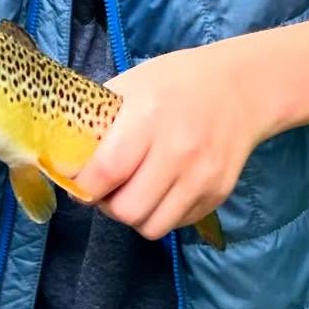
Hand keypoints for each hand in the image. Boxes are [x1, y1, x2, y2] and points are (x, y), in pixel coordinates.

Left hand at [69, 45, 266, 240]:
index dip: (83, 186)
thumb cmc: (176, 81)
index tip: (75, 181)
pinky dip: (161, 214)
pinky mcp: (218, 194)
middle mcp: (178, 152)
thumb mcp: (131, 84)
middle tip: (104, 190)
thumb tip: (69, 154)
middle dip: (106, 205)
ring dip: (134, 215)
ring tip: (130, 193)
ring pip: (152, 226)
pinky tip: (158, 190)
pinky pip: (177, 223)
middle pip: (128, 209)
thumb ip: (101, 120)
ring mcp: (202, 177)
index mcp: (148, 118)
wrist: (240, 88)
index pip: (107, 172)